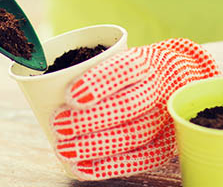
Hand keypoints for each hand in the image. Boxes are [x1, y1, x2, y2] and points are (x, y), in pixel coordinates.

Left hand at [50, 39, 220, 179]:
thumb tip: (38, 80)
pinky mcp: (166, 145)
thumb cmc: (135, 69)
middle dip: (88, 120)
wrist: (183, 80)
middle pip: (127, 107)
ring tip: (63, 148)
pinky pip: (139, 159)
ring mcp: (166, 119)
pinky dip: (107, 166)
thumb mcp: (119, 54)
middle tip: (57, 123)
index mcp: (146, 62)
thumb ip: (88, 66)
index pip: (125, 69)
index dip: (97, 83)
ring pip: (132, 135)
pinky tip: (81, 168)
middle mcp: (159, 90)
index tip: (69, 95)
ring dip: (93, 145)